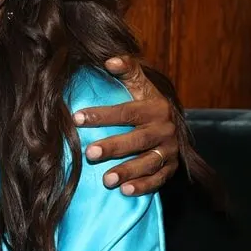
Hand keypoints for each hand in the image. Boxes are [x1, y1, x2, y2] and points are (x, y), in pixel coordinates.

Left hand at [75, 55, 178, 195]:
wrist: (173, 125)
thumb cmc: (147, 104)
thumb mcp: (140, 85)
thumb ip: (127, 70)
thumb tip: (109, 59)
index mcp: (156, 107)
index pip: (127, 112)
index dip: (102, 115)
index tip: (77, 118)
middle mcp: (165, 130)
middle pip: (137, 140)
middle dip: (113, 147)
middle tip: (89, 154)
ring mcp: (169, 150)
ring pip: (148, 162)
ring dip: (128, 171)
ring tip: (107, 180)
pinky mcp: (171, 169)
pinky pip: (158, 180)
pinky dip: (142, 186)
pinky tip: (125, 191)